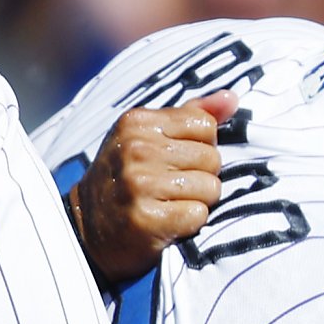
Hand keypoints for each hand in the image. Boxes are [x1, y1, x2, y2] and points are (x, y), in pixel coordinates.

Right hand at [67, 90, 235, 286]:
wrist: (90, 226)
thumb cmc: (129, 178)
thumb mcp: (149, 137)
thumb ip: (192, 116)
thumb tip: (232, 98)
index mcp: (137, 122)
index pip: (205, 126)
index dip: (202, 147)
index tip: (178, 160)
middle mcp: (136, 148)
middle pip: (212, 159)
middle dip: (202, 176)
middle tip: (174, 187)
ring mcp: (138, 183)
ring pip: (211, 188)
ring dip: (199, 201)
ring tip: (172, 203)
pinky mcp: (146, 218)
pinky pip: (199, 215)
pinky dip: (191, 223)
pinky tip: (169, 221)